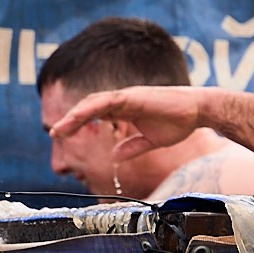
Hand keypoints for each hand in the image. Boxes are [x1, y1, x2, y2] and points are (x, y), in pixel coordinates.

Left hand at [53, 86, 212, 161]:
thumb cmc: (180, 122)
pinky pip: (106, 101)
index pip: (96, 114)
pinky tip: (78, 116)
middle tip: (54, 133)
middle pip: (90, 108)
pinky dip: (90, 108)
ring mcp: (128, 96)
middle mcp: (124, 100)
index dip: (79, 123)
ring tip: (59, 128)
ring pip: (93, 103)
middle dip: (71, 120)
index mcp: (126, 110)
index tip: (64, 135)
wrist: (199, 110)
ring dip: (75, 115)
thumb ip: (133, 147)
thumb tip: (115, 157)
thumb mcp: (152, 141)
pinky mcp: (133, 96)